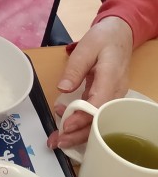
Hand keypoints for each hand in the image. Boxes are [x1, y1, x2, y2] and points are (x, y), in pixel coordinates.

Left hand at [47, 17, 132, 149]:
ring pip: (97, 120)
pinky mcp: (107, 97)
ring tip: (58, 139)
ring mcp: (113, 96)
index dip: (82, 119)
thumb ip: (75, 68)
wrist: (119, 34)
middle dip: (78, 134)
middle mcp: (115, 92)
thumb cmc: (103, 39)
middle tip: (57, 142)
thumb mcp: (86, 48)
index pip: (98, 105)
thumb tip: (63, 88)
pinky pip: (95, 113)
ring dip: (78, 132)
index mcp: (111, 78)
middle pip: (99, 120)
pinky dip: (80, 121)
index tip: (65, 126)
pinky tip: (64, 122)